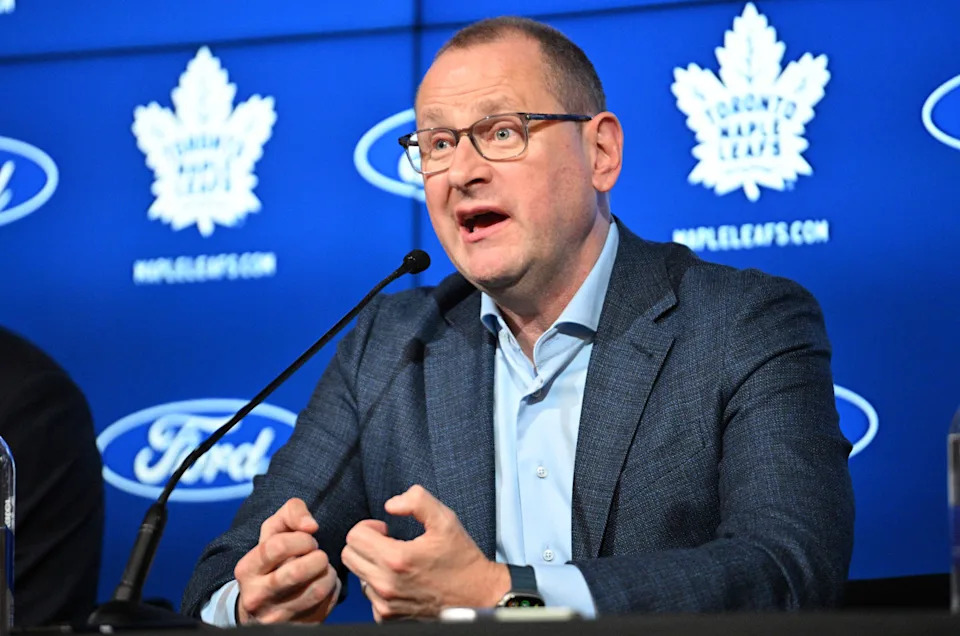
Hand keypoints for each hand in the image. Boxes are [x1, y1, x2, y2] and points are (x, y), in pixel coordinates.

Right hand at [233, 498, 340, 623]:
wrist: (262, 603)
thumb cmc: (273, 557)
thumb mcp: (274, 529)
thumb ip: (292, 512)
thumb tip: (311, 525)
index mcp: (247, 569)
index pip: (278, 546)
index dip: (302, 539)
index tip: (308, 540)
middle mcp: (257, 596)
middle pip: (297, 571)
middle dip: (317, 557)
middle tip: (318, 555)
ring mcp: (276, 617)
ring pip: (316, 590)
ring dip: (328, 573)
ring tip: (322, 569)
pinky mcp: (297, 626)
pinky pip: (326, 604)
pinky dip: (332, 589)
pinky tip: (322, 583)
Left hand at [341, 485, 508, 620]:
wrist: (476, 595)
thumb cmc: (461, 557)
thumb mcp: (445, 519)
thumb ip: (417, 501)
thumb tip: (390, 505)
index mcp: (396, 558)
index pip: (354, 536)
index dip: (368, 526)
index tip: (386, 529)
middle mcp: (385, 584)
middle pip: (349, 555)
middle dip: (365, 543)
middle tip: (387, 541)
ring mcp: (385, 604)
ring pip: (358, 575)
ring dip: (371, 563)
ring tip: (395, 560)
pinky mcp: (388, 616)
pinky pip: (368, 595)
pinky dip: (378, 584)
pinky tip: (398, 579)